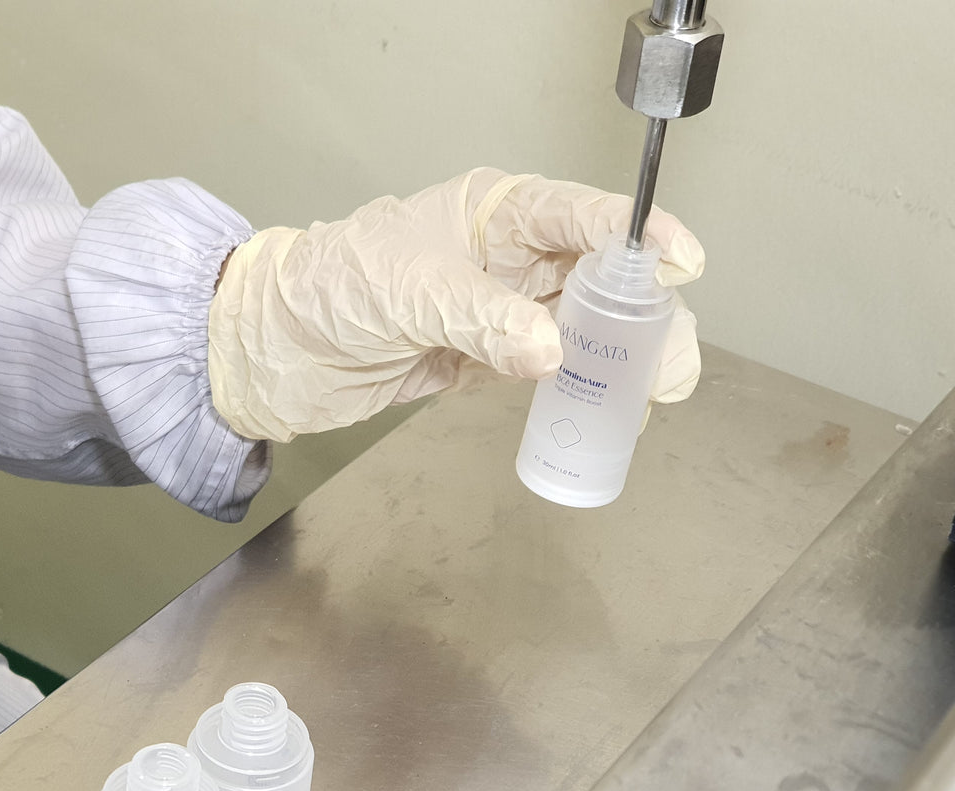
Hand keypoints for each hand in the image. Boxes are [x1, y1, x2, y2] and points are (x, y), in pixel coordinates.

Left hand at [207, 169, 704, 441]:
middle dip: (643, 316)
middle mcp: (506, 259)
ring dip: (620, 360)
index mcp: (493, 214)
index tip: (681, 263)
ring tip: (651, 395)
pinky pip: (548, 373)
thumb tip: (551, 350)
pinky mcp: (484, 361)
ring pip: (583, 330)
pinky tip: (606, 413)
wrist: (273, 352)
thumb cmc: (327, 290)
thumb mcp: (409, 291)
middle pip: (600, 279)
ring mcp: (498, 312)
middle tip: (669, 362)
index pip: (581, 215)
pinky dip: (579, 393)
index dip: (637, 236)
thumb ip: (482, 318)